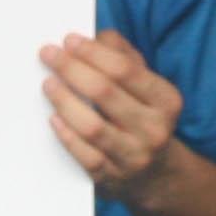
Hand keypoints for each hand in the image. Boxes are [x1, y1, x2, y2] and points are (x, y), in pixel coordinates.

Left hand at [42, 31, 186, 198]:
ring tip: (48, 83)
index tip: (69, 40)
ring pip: (92, 126)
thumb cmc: (143, 117)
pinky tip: (54, 118)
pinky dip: (66, 135)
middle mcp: (154, 129)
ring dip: (65, 101)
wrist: (155, 174)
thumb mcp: (146, 86)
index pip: (125, 70)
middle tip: (49, 54)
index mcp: (166, 101)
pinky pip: (85, 155)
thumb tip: (97, 37)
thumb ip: (125, 57)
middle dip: (72, 69)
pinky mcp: (113, 178)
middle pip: (105, 93)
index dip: (93, 52)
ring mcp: (134, 157)